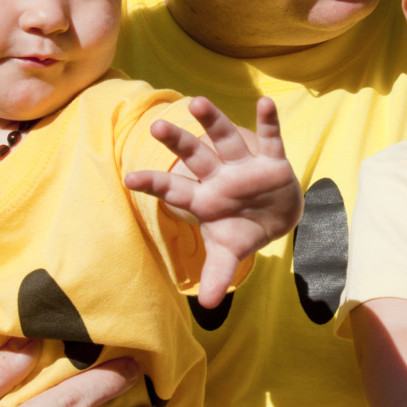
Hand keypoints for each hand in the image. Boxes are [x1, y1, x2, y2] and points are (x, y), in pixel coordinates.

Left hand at [126, 96, 301, 306]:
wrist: (277, 217)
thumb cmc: (242, 229)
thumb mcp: (229, 252)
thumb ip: (217, 273)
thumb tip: (206, 305)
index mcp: (204, 199)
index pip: (174, 189)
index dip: (154, 183)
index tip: (129, 177)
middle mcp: (219, 177)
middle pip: (195, 156)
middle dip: (178, 142)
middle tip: (155, 126)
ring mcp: (244, 166)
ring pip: (224, 139)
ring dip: (212, 121)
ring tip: (196, 102)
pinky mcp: (271, 161)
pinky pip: (269, 138)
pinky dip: (269, 121)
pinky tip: (266, 103)